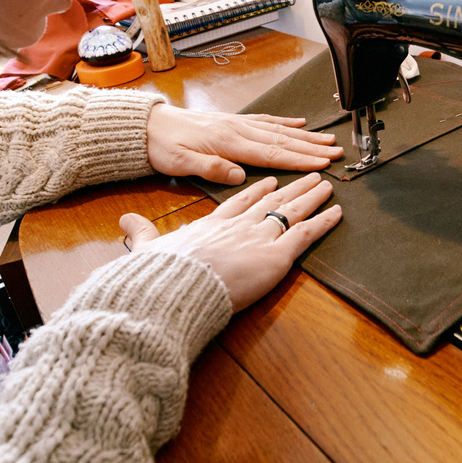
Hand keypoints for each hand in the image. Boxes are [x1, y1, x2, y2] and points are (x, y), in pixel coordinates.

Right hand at [120, 174, 341, 311]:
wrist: (179, 286)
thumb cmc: (163, 272)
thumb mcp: (148, 247)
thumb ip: (141, 232)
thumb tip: (124, 221)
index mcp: (212, 223)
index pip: (239, 202)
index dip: (256, 191)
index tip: (268, 182)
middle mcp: (240, 225)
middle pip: (272, 201)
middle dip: (292, 188)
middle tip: (308, 176)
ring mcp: (261, 237)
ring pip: (293, 211)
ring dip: (312, 197)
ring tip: (327, 185)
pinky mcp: (277, 255)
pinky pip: (307, 234)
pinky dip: (324, 222)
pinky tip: (337, 212)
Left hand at [146, 103, 343, 183]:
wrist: (146, 126)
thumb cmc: (162, 146)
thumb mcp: (180, 163)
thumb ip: (212, 168)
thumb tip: (239, 175)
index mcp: (228, 142)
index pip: (272, 154)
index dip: (299, 160)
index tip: (323, 164)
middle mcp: (237, 129)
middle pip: (282, 140)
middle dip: (312, 147)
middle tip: (337, 152)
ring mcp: (237, 123)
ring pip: (278, 130)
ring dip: (305, 136)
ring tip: (327, 140)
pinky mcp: (232, 122)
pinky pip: (265, 121)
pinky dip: (285, 122)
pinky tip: (299, 124)